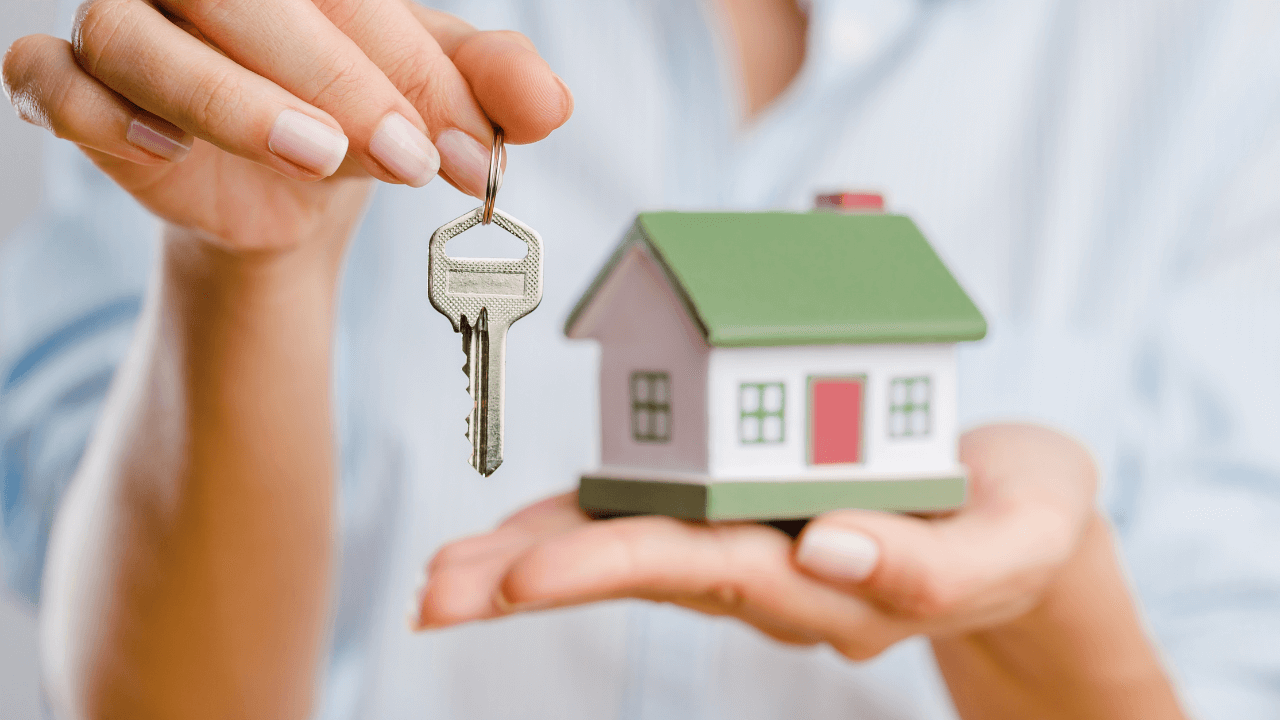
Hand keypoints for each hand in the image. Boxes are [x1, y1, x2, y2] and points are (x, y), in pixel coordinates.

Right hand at [2, 0, 571, 253]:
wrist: (290, 188)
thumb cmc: (354, 114)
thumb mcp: (430, 101)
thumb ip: (490, 89)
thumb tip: (552, 104)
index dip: (412, 69)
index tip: (473, 150)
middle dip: (343, 84)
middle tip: (415, 159)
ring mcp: (123, 19)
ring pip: (142, 37)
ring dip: (234, 101)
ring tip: (320, 154)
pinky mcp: (70, 82)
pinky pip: (51, 80)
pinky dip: (99, 111)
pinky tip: (164, 147)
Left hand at [414, 424, 1096, 654]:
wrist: (1023, 517)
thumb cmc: (1026, 520)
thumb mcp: (1020, 538)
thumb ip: (939, 566)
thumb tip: (832, 549)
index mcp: (835, 577)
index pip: (712, 571)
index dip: (616, 566)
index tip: (527, 580)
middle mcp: (777, 573)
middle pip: (645, 572)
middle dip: (537, 580)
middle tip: (435, 596)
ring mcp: (756, 549)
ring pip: (633, 554)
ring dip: (533, 562)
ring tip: (438, 581)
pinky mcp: (747, 514)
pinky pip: (655, 520)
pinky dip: (581, 525)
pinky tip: (515, 538)